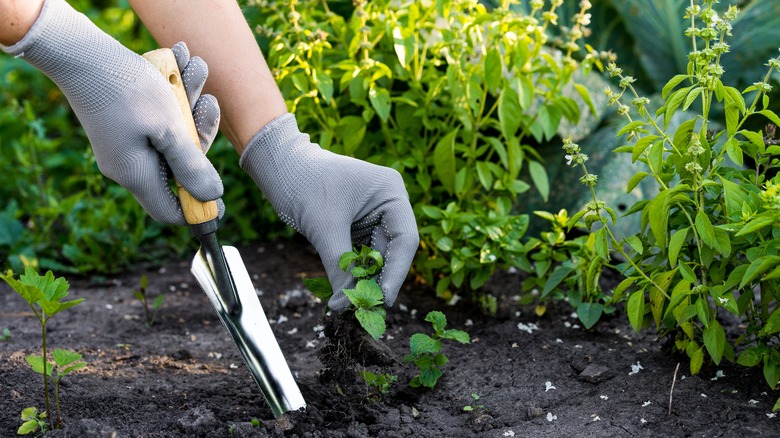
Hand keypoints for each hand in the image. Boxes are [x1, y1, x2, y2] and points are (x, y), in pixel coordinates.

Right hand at [1, 0, 221, 224]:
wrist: (80, 50)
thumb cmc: (126, 89)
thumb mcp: (169, 130)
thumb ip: (191, 165)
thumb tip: (212, 197)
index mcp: (136, 175)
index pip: (170, 211)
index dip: (199, 207)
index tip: (222, 198)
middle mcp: (129, 163)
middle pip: (180, 165)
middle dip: (200, 131)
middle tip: (209, 101)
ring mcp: (126, 141)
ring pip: (174, 132)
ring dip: (191, 100)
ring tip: (196, 66)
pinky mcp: (125, 120)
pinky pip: (160, 114)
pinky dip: (175, 91)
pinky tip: (181, 59)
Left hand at [240, 114, 419, 310]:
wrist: (280, 167)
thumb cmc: (304, 183)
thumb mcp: (325, 227)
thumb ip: (339, 266)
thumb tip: (343, 305)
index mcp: (391, 192)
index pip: (405, 239)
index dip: (396, 272)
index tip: (384, 299)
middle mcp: (389, 204)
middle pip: (392, 251)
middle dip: (377, 280)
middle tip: (364, 308)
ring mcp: (374, 216)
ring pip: (376, 258)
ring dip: (364, 280)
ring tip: (351, 304)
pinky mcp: (358, 226)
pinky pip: (361, 256)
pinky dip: (353, 273)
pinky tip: (344, 292)